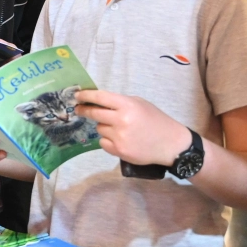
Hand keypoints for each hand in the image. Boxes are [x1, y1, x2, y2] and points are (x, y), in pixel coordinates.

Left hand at [74, 89, 190, 165]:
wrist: (170, 144)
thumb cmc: (156, 120)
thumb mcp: (140, 104)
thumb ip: (120, 103)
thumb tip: (98, 102)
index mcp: (127, 105)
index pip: (100, 97)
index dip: (86, 95)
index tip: (77, 95)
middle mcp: (121, 120)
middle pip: (94, 113)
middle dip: (84, 110)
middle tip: (79, 109)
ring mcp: (119, 137)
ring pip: (99, 129)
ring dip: (104, 127)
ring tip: (119, 128)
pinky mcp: (119, 151)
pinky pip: (103, 143)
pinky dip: (108, 140)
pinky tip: (120, 139)